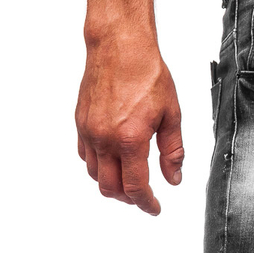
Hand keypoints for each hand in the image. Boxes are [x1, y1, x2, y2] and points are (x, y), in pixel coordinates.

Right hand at [76, 37, 183, 214]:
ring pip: (95, 175)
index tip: (154, 208)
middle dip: (129, 198)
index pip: (135, 188)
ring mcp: (89, 130)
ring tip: (129, 180)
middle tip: (143, 197)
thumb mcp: (171, 115)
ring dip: (112, 184)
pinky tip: (113, 161)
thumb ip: (173, 151)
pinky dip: (98, 166)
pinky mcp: (80, 122)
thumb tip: (173, 179)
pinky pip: (86, 156)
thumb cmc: (147, 74)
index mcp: (130, 139)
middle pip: (110, 188)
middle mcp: (104, 138)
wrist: (119, 44)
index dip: (146, 204)